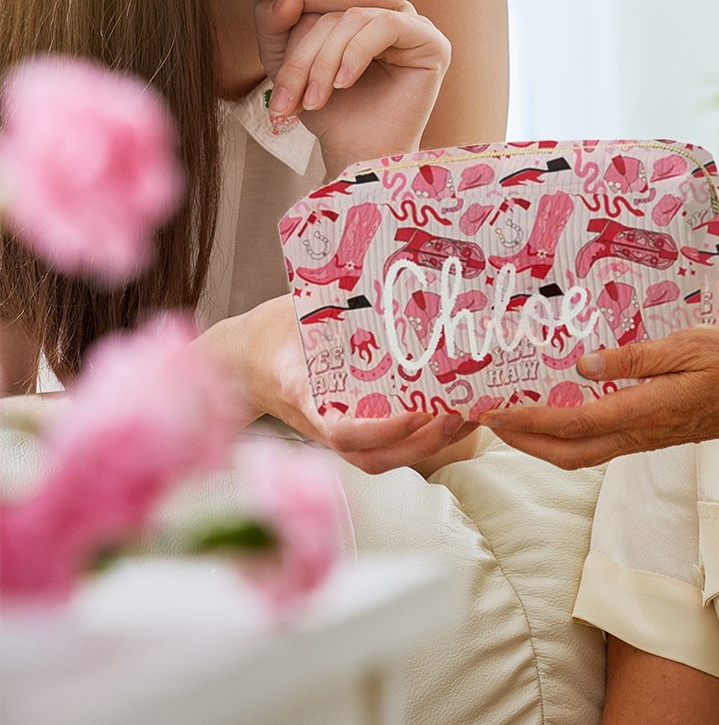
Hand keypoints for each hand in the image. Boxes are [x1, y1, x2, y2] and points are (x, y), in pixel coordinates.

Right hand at [201, 295, 474, 473]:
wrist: (246, 358)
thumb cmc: (277, 331)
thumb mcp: (301, 312)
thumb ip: (334, 300)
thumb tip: (375, 265)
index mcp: (304, 395)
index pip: (342, 432)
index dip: (382, 430)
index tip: (416, 413)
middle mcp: (322, 425)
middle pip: (373, 457)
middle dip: (421, 442)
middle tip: (456, 412)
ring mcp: (335, 431)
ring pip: (383, 458)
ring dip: (428, 444)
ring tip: (465, 416)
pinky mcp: (349, 427)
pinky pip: (384, 446)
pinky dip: (419, 438)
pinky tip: (450, 415)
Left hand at [254, 0, 450, 175]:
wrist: (360, 156)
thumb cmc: (333, 116)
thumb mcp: (288, 68)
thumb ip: (273, 26)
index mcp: (360, 17)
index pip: (318, 9)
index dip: (292, 46)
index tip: (278, 95)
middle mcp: (390, 17)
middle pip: (335, 16)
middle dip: (306, 60)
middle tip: (290, 101)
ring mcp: (415, 28)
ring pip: (356, 18)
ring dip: (327, 60)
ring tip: (317, 99)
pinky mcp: (433, 43)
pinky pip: (388, 25)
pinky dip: (358, 51)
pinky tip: (345, 82)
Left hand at [474, 327, 718, 468]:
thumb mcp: (688, 346)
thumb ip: (636, 357)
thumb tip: (583, 364)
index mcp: (645, 410)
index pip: (573, 423)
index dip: (529, 420)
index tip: (495, 410)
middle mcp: (638, 432)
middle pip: (566, 453)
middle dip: (522, 441)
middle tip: (488, 419)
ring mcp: (642, 439)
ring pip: (578, 454)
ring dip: (539, 442)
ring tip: (510, 417)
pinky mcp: (647, 434)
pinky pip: (596, 444)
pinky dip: (564, 435)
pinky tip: (554, 409)